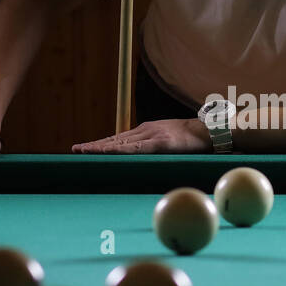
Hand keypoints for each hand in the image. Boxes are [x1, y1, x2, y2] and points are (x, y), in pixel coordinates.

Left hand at [72, 119, 211, 153]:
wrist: (210, 131)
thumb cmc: (193, 139)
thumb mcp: (170, 139)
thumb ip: (157, 145)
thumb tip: (145, 155)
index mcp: (147, 130)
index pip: (120, 137)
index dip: (102, 142)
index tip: (86, 147)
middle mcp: (145, 130)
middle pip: (115, 138)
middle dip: (95, 144)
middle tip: (75, 149)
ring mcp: (151, 135)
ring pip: (120, 141)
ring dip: (100, 147)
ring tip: (83, 150)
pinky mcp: (158, 142)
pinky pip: (134, 147)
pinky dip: (118, 149)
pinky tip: (107, 151)